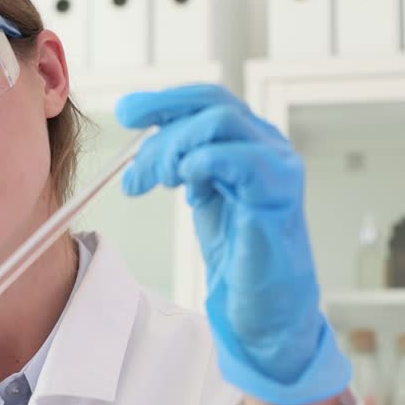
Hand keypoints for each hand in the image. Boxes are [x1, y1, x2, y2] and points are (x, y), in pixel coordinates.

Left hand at [116, 84, 349, 404]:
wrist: (263, 304)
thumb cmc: (236, 250)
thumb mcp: (202, 194)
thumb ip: (182, 163)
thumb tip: (144, 146)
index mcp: (251, 140)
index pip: (207, 100)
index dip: (163, 100)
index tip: (126, 112)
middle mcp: (270, 145)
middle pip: (212, 104)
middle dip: (163, 126)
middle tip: (136, 170)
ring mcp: (278, 167)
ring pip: (221, 123)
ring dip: (176, 147)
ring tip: (159, 181)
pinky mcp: (278, 194)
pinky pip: (238, 158)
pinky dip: (201, 164)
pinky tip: (187, 190)